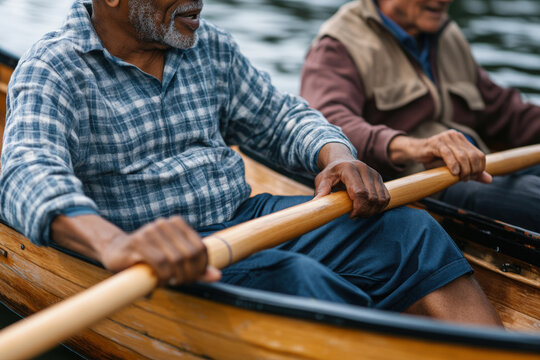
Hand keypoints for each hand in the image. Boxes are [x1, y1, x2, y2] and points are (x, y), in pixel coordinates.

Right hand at [100, 216, 220, 285]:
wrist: (116, 252)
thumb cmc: (149, 257)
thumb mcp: (175, 261)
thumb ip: (196, 268)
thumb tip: (218, 276)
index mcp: (177, 223)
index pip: (201, 248)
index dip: (201, 268)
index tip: (193, 278)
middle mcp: (164, 224)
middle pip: (190, 254)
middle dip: (189, 274)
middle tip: (181, 283)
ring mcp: (150, 231)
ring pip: (176, 259)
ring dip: (176, 277)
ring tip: (170, 282)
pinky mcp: (137, 242)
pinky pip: (160, 263)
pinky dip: (164, 277)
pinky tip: (160, 281)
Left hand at [315, 143, 389, 217]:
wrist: (342, 160)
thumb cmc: (331, 173)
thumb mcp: (322, 179)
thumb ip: (321, 190)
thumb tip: (315, 203)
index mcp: (349, 169)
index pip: (360, 192)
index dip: (358, 207)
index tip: (351, 215)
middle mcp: (364, 169)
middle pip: (371, 198)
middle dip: (364, 212)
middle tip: (355, 215)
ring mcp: (374, 174)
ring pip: (381, 199)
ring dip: (372, 211)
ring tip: (361, 213)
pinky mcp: (380, 179)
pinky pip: (386, 198)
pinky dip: (379, 207)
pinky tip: (369, 209)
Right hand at [388, 131, 491, 182]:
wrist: (414, 152)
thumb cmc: (433, 159)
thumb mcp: (453, 166)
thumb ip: (471, 171)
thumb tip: (489, 180)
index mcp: (462, 140)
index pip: (479, 154)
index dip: (479, 168)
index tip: (473, 177)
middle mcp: (455, 136)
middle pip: (472, 155)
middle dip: (472, 170)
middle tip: (466, 179)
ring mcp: (446, 138)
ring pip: (462, 155)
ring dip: (464, 169)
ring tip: (460, 178)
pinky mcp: (436, 142)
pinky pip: (448, 154)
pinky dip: (453, 164)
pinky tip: (454, 173)